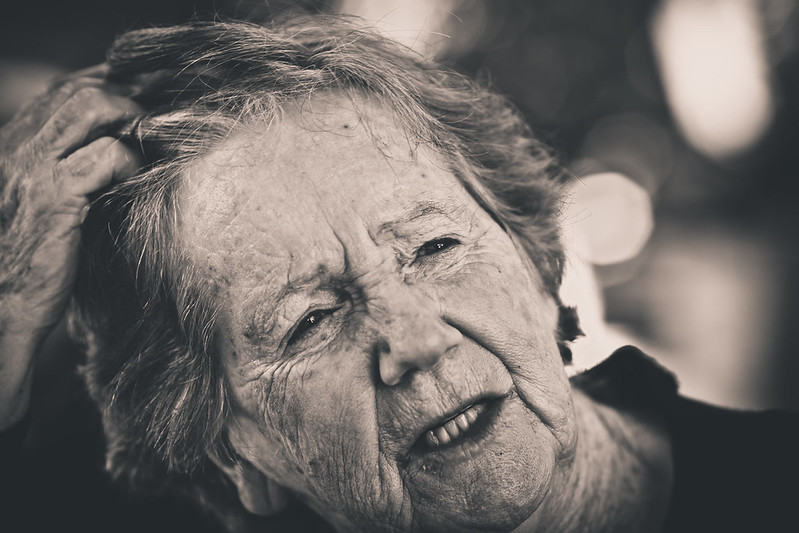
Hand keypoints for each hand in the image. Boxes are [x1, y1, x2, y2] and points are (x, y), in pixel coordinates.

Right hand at [0, 66, 141, 429]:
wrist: (4, 305)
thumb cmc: (33, 257)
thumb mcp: (46, 200)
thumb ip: (72, 165)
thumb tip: (123, 141)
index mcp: (16, 143)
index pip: (65, 88)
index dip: (111, 82)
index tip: (148, 89)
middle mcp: (20, 146)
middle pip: (81, 87)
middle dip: (130, 93)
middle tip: (160, 115)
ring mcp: (34, 168)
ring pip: (91, 106)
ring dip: (131, 119)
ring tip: (149, 146)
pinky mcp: (56, 198)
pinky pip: (106, 156)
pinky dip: (132, 161)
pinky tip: (139, 179)